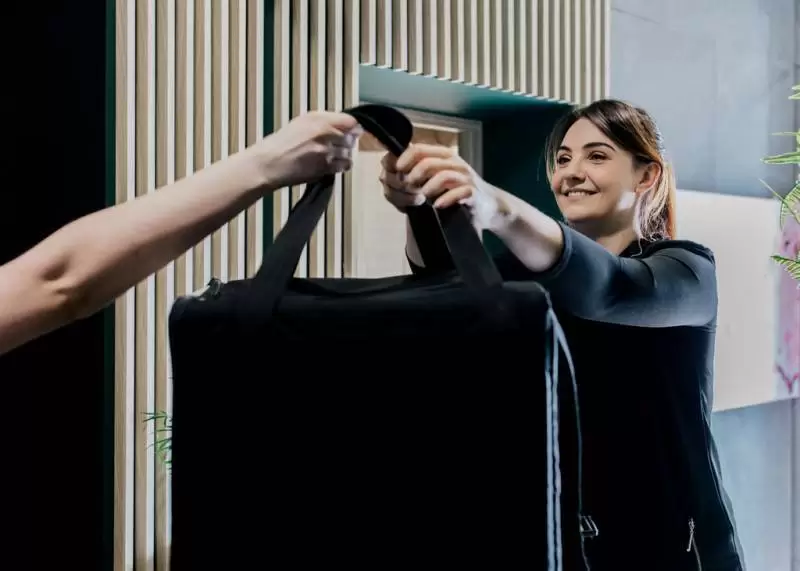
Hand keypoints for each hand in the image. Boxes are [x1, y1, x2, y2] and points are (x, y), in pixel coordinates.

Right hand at [258, 110, 362, 188]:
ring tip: (335, 155)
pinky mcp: (325, 167)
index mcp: (317, 119)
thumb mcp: (301, 123)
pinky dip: (342, 165)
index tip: (353, 131)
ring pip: (349, 153)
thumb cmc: (281, 144)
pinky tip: (334, 164)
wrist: (269, 163)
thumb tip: (343, 125)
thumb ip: (323, 121)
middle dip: (349, 142)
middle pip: (351, 137)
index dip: (353, 127)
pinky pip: (344, 165)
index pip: (349, 120)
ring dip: (345, 154)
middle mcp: (323, 132)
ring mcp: (325, 151)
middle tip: (342, 145)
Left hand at [379, 144, 501, 229]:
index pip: (418, 149)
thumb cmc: (455, 192)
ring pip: (442, 176)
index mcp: (442, 155)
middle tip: (408, 191)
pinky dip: (445, 199)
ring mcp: (465, 177)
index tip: (396, 174)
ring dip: (427, 189)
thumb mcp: (434, 178)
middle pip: (427, 162)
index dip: (403, 161)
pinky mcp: (473, 192)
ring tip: (422, 199)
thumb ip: (414, 172)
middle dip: (413, 178)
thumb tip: (386, 169)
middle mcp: (454, 162)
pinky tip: (438, 206)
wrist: (487, 207)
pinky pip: (459, 192)